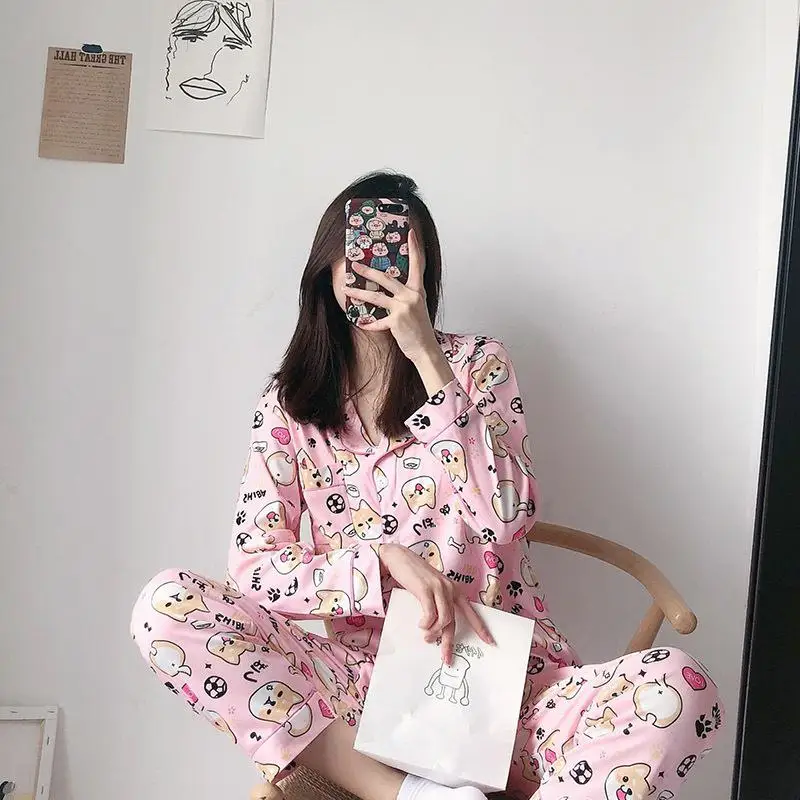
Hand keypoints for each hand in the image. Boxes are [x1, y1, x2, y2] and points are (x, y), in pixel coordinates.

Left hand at [345, 229, 437, 362]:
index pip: (418, 264)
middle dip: (368, 271)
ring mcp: (404, 308)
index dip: (414, 247)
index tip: (411, 232)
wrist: (425, 348)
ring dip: (359, 293)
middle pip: (386, 278)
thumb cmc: (419, 328)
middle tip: (355, 264)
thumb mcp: (417, 306)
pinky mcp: (397, 322)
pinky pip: (378, 322)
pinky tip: (360, 323)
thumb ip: (406, 294)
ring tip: (346, 289)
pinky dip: (369, 323)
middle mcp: (412, 295)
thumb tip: (388, 284)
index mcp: (418, 289)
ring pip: (376, 297)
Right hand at [379, 543, 493, 663]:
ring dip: (433, 633)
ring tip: (426, 637)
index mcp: (453, 590)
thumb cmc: (414, 575)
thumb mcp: (431, 589)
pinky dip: (425, 624)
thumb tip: (438, 628)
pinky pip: (430, 615)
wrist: (399, 557)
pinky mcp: (426, 590)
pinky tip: (421, 625)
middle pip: (454, 621)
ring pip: (444, 620)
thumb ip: (438, 604)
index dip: (480, 628)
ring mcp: (438, 588)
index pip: (471, 612)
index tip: (489, 642)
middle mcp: (449, 589)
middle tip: (446, 658)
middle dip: (450, 643)